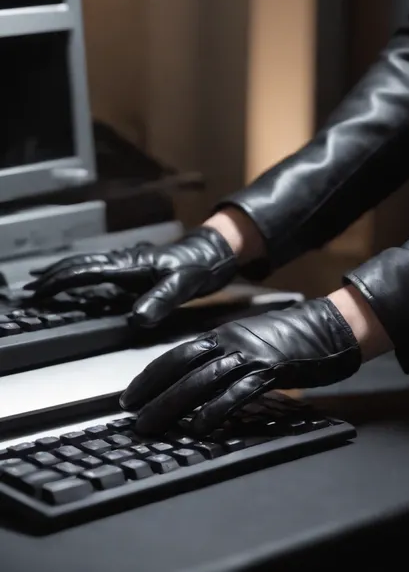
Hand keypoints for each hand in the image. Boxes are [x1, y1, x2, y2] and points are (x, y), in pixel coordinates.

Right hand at [25, 227, 237, 327]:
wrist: (211, 254)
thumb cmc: (197, 268)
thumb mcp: (181, 286)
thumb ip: (159, 301)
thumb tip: (136, 319)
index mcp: (131, 265)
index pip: (88, 271)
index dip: (62, 280)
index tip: (42, 289)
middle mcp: (125, 262)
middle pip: (81, 266)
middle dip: (54, 275)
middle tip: (31, 288)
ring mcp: (128, 265)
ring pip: (88, 266)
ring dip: (64, 273)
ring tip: (43, 282)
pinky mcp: (133, 269)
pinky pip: (100, 272)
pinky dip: (82, 276)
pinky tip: (76, 284)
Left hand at [120, 297, 361, 434]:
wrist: (327, 326)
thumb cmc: (290, 338)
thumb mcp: (250, 341)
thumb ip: (226, 357)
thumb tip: (200, 382)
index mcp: (223, 335)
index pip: (177, 354)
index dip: (151, 375)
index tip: (131, 394)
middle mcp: (230, 342)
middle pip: (182, 368)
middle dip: (153, 393)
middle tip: (133, 416)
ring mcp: (250, 355)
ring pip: (202, 380)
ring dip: (173, 405)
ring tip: (152, 425)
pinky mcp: (270, 370)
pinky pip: (237, 392)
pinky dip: (216, 410)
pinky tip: (199, 427)